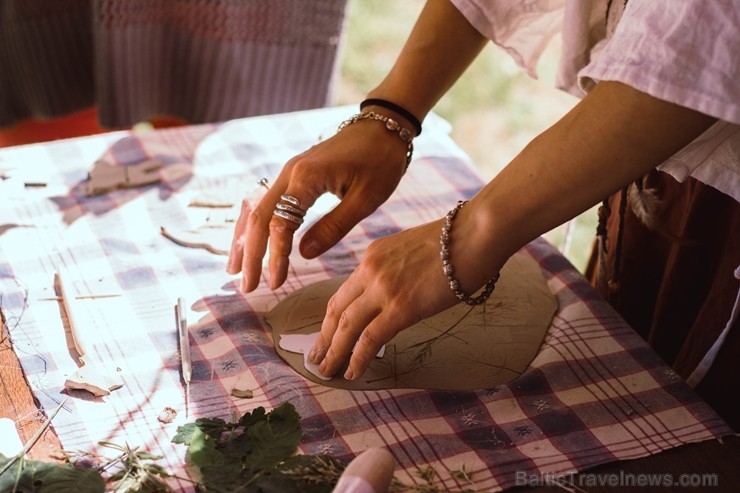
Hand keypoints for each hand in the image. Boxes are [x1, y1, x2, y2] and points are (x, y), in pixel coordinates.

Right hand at [226, 120, 408, 291]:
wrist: (383, 126)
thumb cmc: (380, 160)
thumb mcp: (365, 199)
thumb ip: (333, 227)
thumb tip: (304, 254)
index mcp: (306, 178)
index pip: (279, 224)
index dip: (275, 256)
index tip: (276, 283)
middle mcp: (289, 173)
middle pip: (257, 217)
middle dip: (250, 255)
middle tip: (247, 288)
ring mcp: (289, 172)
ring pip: (254, 208)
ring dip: (243, 239)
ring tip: (234, 269)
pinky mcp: (294, 174)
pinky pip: (265, 201)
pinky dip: (254, 224)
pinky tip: (249, 241)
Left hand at [306, 220, 461, 380]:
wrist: (477, 233)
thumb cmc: (460, 240)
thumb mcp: (416, 250)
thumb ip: (400, 271)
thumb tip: (404, 293)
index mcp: (373, 255)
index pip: (345, 292)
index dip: (332, 317)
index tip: (326, 334)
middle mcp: (370, 270)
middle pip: (336, 310)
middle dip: (324, 338)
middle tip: (315, 359)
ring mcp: (383, 288)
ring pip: (346, 327)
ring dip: (334, 352)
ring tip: (327, 371)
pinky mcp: (401, 307)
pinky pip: (370, 338)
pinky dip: (357, 358)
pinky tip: (352, 372)